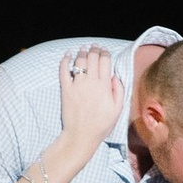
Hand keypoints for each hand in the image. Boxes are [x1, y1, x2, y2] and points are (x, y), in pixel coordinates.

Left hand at [46, 43, 126, 173]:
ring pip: (79, 61)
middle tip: (95, 46)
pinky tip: (67, 55)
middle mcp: (90, 82)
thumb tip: (115, 76)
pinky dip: (65, 61)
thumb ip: (119, 91)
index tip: (104, 51)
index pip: (105, 62)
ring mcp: (77, 85)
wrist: (81, 136)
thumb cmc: (101, 125)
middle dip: (94, 49)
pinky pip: (63, 71)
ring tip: (84, 49)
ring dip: (82, 52)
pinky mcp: (66, 89)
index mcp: (104, 86)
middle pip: (92, 58)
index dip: (105, 53)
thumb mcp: (117, 110)